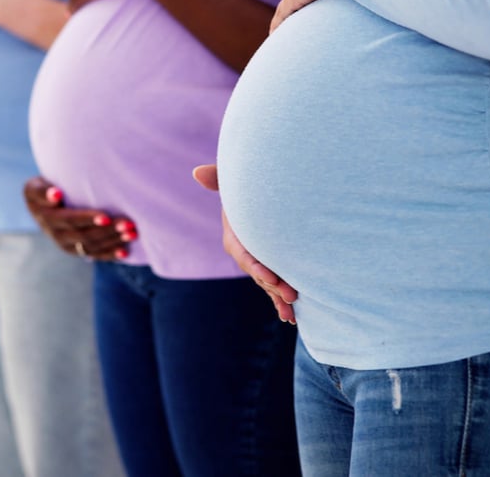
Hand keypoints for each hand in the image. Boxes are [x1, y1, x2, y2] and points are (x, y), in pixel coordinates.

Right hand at [23, 176, 136, 260]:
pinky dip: (111, 254)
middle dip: (108, 231)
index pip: (70, 221)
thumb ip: (42, 191)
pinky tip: (126, 252)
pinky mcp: (78, 251)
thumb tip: (56, 195)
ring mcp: (68, 246)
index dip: (88, 219)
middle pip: (86, 236)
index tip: (106, 217)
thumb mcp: (34, 187)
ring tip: (133, 233)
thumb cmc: (43, 190)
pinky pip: (95, 255)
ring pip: (93, 247)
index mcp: (48, 219)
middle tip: (129, 224)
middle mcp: (58, 236)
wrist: (41, 207)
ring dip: (114, 241)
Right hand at [192, 164, 297, 323]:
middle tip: (291, 295)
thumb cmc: (247, 186)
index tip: (271, 276)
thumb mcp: (233, 181)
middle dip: (273, 286)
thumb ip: (219, 178)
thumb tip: (197, 172)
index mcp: (235, 236)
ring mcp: (258, 260)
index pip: (243, 253)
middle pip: (258, 272)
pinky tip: (291, 317)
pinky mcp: (270, 267)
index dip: (256, 265)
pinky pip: (275, 286)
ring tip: (291, 313)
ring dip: (278, 298)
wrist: (262, 195)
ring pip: (268, 283)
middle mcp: (245, 252)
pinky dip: (281, 301)